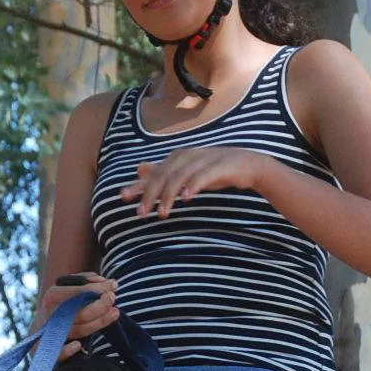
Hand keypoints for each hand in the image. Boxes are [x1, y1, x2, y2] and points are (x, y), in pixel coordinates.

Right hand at [37, 272, 119, 359]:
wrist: (42, 324)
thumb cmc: (63, 302)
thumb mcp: (71, 285)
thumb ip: (88, 280)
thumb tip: (110, 284)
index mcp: (53, 296)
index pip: (78, 292)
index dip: (98, 289)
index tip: (113, 285)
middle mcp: (51, 314)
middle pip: (80, 313)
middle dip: (100, 306)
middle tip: (113, 297)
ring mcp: (51, 331)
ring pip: (78, 331)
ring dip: (99, 323)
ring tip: (115, 312)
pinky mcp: (52, 349)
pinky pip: (59, 354)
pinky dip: (67, 350)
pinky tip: (77, 346)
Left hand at [119, 147, 273, 217]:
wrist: (248, 164)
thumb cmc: (214, 169)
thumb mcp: (186, 170)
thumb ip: (164, 171)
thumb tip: (139, 168)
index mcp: (178, 157)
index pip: (154, 172)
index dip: (138, 185)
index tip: (123, 198)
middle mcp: (188, 156)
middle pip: (164, 175)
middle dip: (150, 194)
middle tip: (141, 213)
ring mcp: (203, 160)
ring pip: (180, 177)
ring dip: (169, 196)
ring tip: (163, 214)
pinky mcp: (219, 166)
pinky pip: (203, 176)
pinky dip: (193, 186)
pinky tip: (186, 198)